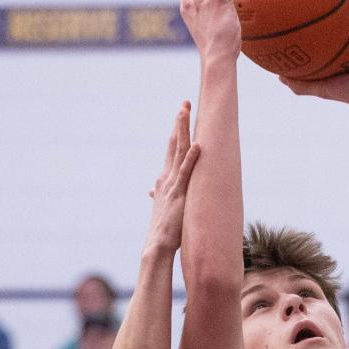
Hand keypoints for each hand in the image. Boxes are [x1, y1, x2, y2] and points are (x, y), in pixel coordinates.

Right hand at [144, 102, 199, 254]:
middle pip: (174, 144)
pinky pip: (186, 173)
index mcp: (164, 180)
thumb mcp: (162, 208)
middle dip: (179, 123)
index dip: (176, 132)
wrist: (157, 245)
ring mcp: (172, 185)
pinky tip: (197, 145)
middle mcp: (166, 178)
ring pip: (179, 152)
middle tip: (185, 103)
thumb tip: (151, 191)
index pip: (171, 151)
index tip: (181, 115)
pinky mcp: (179, 194)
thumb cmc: (163, 230)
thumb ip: (158, 196)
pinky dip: (191, 158)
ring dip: (183, 131)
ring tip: (187, 112)